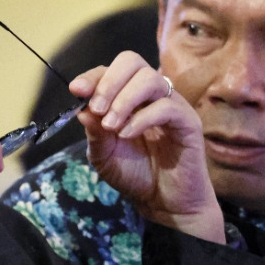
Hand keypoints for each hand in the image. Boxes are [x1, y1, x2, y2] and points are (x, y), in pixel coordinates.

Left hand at [71, 52, 223, 242]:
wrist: (162, 203)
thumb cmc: (134, 175)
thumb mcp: (104, 154)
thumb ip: (94, 132)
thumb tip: (81, 110)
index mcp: (128, 97)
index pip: (111, 70)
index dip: (93, 76)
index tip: (77, 90)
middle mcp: (151, 95)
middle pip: (132, 61)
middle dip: (109, 82)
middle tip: (97, 108)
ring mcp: (171, 106)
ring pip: (151, 79)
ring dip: (124, 99)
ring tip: (112, 125)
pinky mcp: (188, 122)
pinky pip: (167, 106)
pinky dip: (142, 118)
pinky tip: (127, 135)